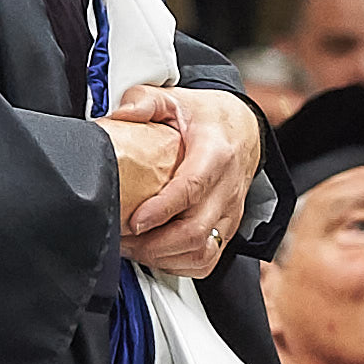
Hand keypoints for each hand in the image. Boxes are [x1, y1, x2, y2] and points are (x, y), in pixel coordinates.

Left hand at [113, 82, 255, 274]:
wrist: (243, 129)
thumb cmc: (207, 118)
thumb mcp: (174, 98)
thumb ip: (145, 100)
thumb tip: (120, 114)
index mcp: (216, 153)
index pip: (192, 189)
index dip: (162, 210)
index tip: (134, 220)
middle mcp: (227, 188)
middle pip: (196, 231)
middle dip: (154, 244)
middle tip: (123, 239)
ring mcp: (230, 212)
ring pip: (202, 252)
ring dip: (165, 258)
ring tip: (135, 249)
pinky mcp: (227, 228)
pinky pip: (208, 260)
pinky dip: (180, 266)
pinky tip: (157, 255)